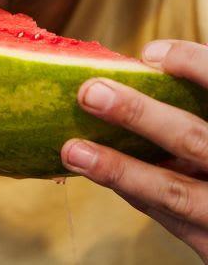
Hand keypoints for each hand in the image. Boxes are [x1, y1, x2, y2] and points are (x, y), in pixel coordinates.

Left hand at [62, 40, 207, 257]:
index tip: (150, 53)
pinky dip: (133, 191)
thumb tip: (152, 62)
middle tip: (90, 93)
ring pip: (173, 191)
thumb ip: (201, 102)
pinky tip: (99, 170)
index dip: (194, 65)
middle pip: (194, 139)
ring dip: (118, 169)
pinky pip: (169, 216)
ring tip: (73, 150)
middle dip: (140, 115)